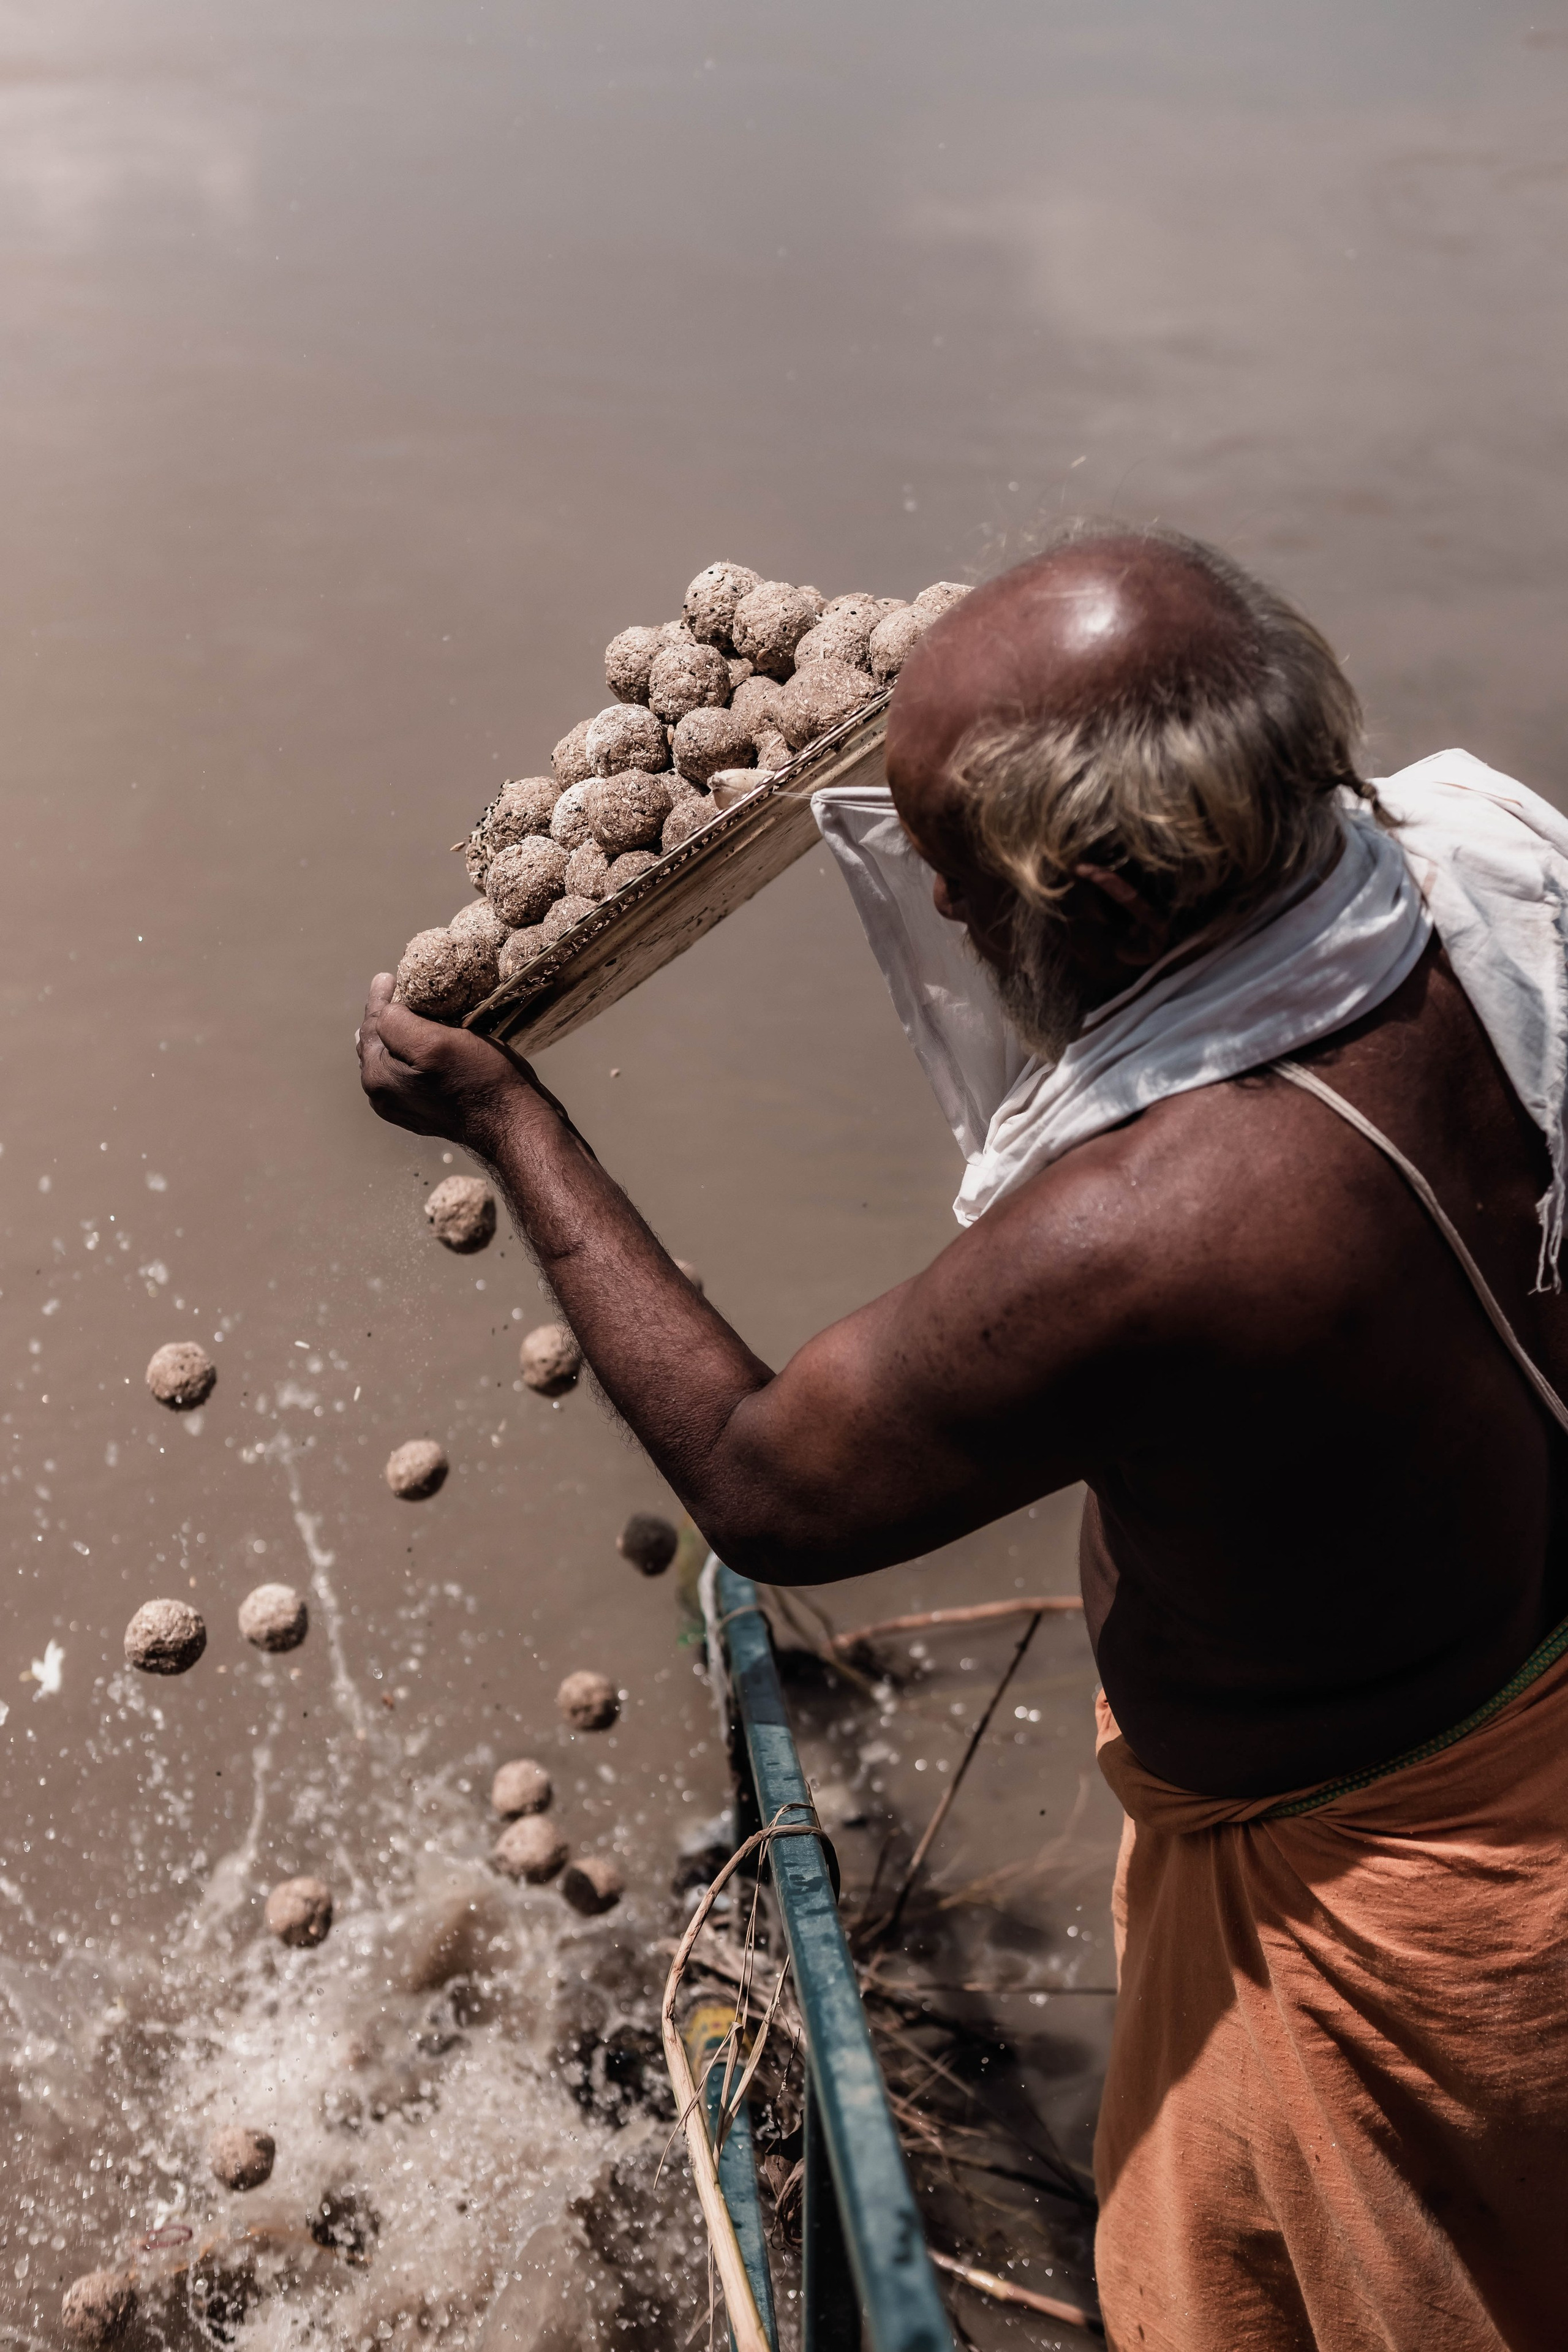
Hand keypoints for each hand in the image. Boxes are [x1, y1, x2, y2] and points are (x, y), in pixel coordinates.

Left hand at [357, 974, 533, 1151]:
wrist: (514, 1124)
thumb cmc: (480, 1079)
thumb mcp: (436, 1043)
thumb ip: (397, 1022)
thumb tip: (385, 1006)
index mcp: (377, 1077)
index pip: (372, 1023)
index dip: (383, 997)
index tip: (391, 976)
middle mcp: (383, 1095)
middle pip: (380, 1041)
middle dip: (390, 1015)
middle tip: (403, 991)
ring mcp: (403, 1105)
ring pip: (395, 1056)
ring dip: (402, 1033)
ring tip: (414, 1012)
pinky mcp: (425, 1109)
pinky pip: (411, 1071)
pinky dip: (415, 1052)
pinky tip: (429, 1043)